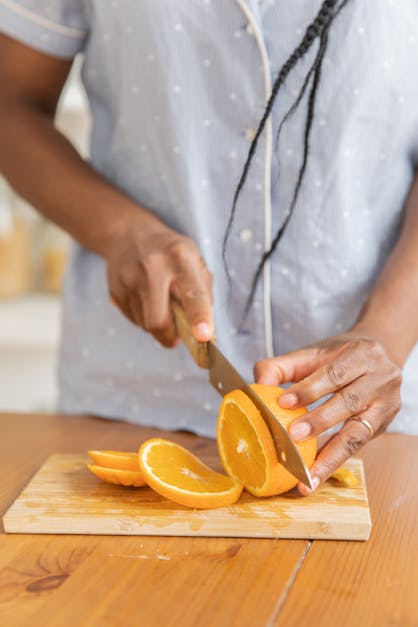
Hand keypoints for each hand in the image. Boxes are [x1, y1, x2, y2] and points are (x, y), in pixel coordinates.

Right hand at [106, 213, 212, 346]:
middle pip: (159, 321)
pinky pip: (134, 320)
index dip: (199, 317)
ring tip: (160, 304)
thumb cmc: (171, 252)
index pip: (193, 293)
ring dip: (158, 325)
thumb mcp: (195, 260)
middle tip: (177, 337)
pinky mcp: (116, 291)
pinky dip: (144, 318)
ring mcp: (130, 279)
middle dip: (170, 337)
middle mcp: (153, 267)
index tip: (204, 336)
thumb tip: (204, 330)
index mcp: (180, 258)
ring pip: (146, 325)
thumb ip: (203, 292)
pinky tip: (146, 300)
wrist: (128, 234)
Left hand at [254, 331, 402, 494]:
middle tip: (293, 436)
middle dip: (320, 422)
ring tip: (307, 476)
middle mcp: (380, 379)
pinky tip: (315, 475)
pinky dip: (333, 461)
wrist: (379, 355)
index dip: (309, 389)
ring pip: (358, 433)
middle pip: (349, 402)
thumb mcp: (311, 354)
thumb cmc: (339, 357)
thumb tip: (257, 385)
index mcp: (362, 354)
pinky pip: (357, 447)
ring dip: (330, 457)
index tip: (283, 402)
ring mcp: (386, 405)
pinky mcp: (383, 427)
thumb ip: (281, 366)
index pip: (334, 373)